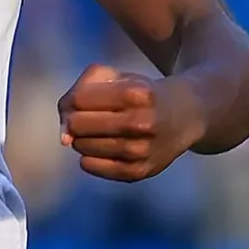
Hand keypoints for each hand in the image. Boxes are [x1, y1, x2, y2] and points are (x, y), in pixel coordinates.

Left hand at [57, 63, 206, 181]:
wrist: (185, 116)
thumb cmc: (141, 92)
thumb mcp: (115, 77)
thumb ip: (80, 92)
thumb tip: (64, 137)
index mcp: (136, 93)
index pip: (78, 99)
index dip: (71, 100)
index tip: (79, 101)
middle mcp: (142, 123)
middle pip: (77, 124)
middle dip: (74, 120)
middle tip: (87, 118)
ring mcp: (142, 150)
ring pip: (82, 146)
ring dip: (81, 138)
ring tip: (100, 131)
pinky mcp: (141, 171)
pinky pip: (92, 167)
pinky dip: (88, 157)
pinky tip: (102, 147)